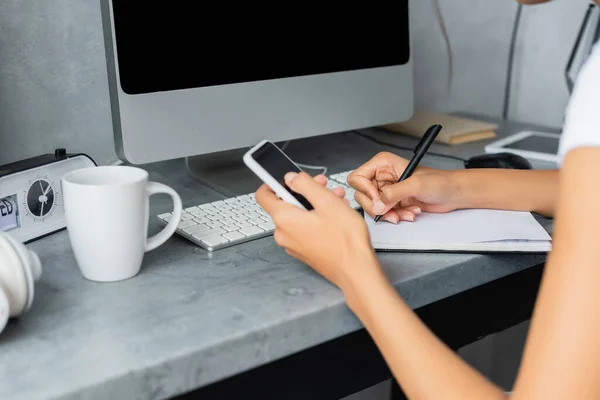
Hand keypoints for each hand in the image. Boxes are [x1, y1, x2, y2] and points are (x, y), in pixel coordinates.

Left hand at [256, 172, 378, 289]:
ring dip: (315, 203)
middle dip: (305, 191)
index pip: (263, 195)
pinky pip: (304, 228)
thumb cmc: (344, 241)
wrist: (356, 270)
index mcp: (284, 219)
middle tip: (323, 185)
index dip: (273, 182)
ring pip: (298, 215)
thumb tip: (291, 178)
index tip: (288, 178)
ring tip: (336, 199)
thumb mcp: (327, 201)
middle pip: (286, 204)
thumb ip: (305, 185)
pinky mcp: (304, 251)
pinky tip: (335, 214)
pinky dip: (316, 218)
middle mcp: (284, 234)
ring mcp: (293, 244)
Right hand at [347, 152, 462, 222]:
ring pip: (372, 207)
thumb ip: (393, 194)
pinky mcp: (392, 202)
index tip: (378, 199)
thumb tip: (377, 205)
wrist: (453, 193)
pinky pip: (384, 214)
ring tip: (404, 213)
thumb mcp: (415, 185)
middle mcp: (381, 177)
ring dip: (389, 213)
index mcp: (382, 164)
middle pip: (361, 195)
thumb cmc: (439, 181)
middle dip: (377, 207)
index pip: (357, 177)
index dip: (365, 191)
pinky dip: (395, 216)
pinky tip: (409, 213)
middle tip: (390, 211)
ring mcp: (386, 190)